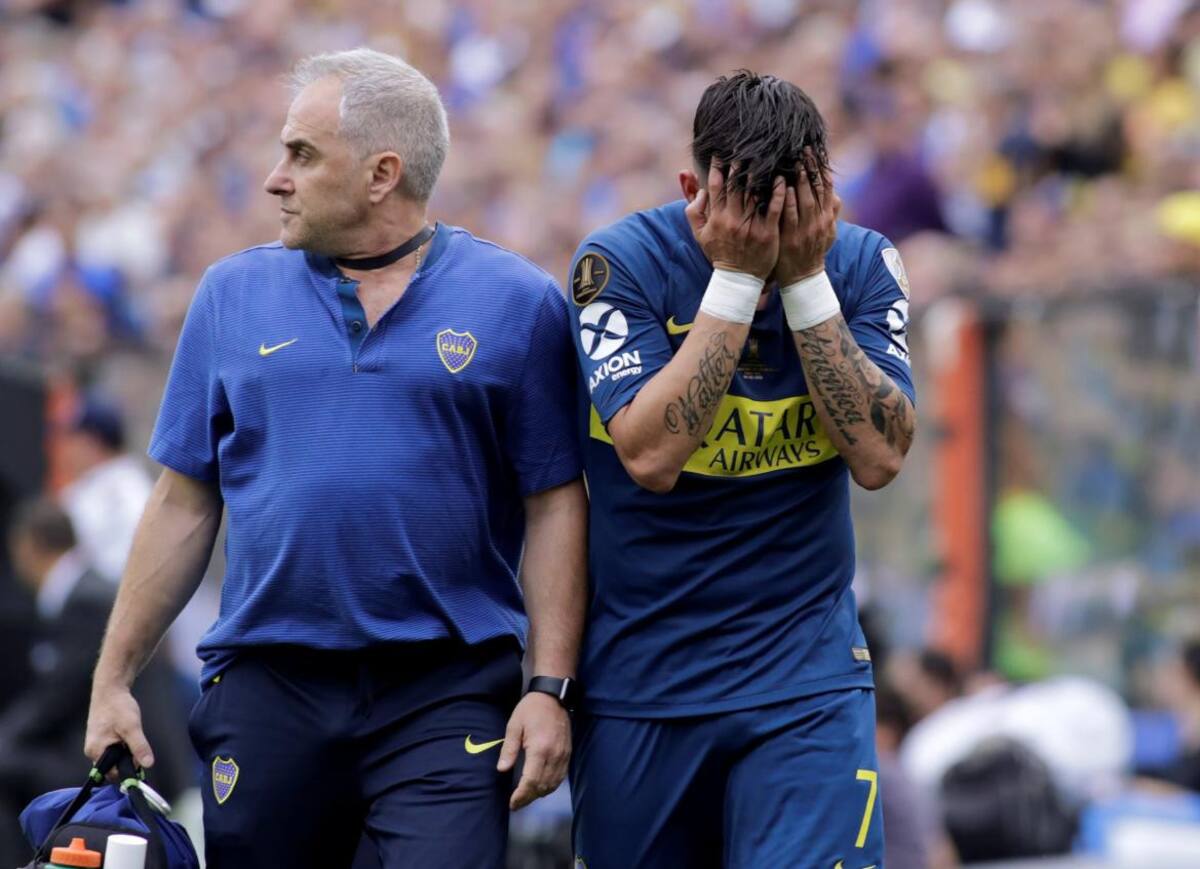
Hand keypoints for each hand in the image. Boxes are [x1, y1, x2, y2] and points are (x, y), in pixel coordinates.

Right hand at [84, 685, 153, 769]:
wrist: (110, 690)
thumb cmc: (118, 706)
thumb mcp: (132, 727)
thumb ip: (139, 747)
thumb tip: (148, 764)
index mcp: (96, 751)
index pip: (113, 773)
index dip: (128, 769)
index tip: (140, 760)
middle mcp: (92, 751)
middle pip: (113, 766)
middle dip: (127, 759)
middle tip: (136, 743)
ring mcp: (95, 744)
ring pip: (114, 757)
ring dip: (126, 751)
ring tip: (130, 735)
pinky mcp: (100, 738)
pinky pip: (113, 749)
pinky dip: (122, 744)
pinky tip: (126, 733)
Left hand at [496, 692, 570, 809]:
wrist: (553, 696)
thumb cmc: (531, 709)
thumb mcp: (514, 726)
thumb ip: (508, 749)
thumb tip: (501, 769)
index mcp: (539, 749)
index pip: (530, 781)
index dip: (521, 796)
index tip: (512, 803)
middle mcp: (554, 755)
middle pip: (542, 787)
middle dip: (528, 798)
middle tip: (516, 804)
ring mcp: (563, 756)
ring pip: (553, 785)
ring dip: (539, 794)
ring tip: (526, 797)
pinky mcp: (568, 754)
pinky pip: (560, 777)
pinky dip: (550, 786)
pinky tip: (541, 787)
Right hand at [685, 163, 785, 279]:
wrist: (738, 279)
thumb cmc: (720, 253)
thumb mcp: (700, 234)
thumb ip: (694, 211)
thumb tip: (701, 191)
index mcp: (717, 218)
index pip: (716, 186)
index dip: (718, 167)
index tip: (721, 153)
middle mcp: (733, 220)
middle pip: (736, 185)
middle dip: (739, 165)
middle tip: (745, 148)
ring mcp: (751, 226)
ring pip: (756, 193)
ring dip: (761, 173)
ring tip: (766, 155)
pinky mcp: (768, 232)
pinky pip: (774, 208)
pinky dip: (778, 192)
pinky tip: (781, 178)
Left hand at [776, 151, 840, 285]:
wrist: (804, 277)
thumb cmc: (811, 251)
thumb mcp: (827, 233)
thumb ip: (831, 213)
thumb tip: (837, 195)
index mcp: (827, 217)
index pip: (826, 189)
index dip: (821, 170)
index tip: (815, 153)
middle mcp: (819, 221)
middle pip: (816, 190)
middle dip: (810, 169)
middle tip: (803, 150)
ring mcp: (806, 230)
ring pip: (805, 200)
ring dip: (800, 181)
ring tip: (795, 162)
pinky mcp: (792, 238)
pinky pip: (790, 217)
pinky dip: (788, 202)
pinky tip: (785, 188)